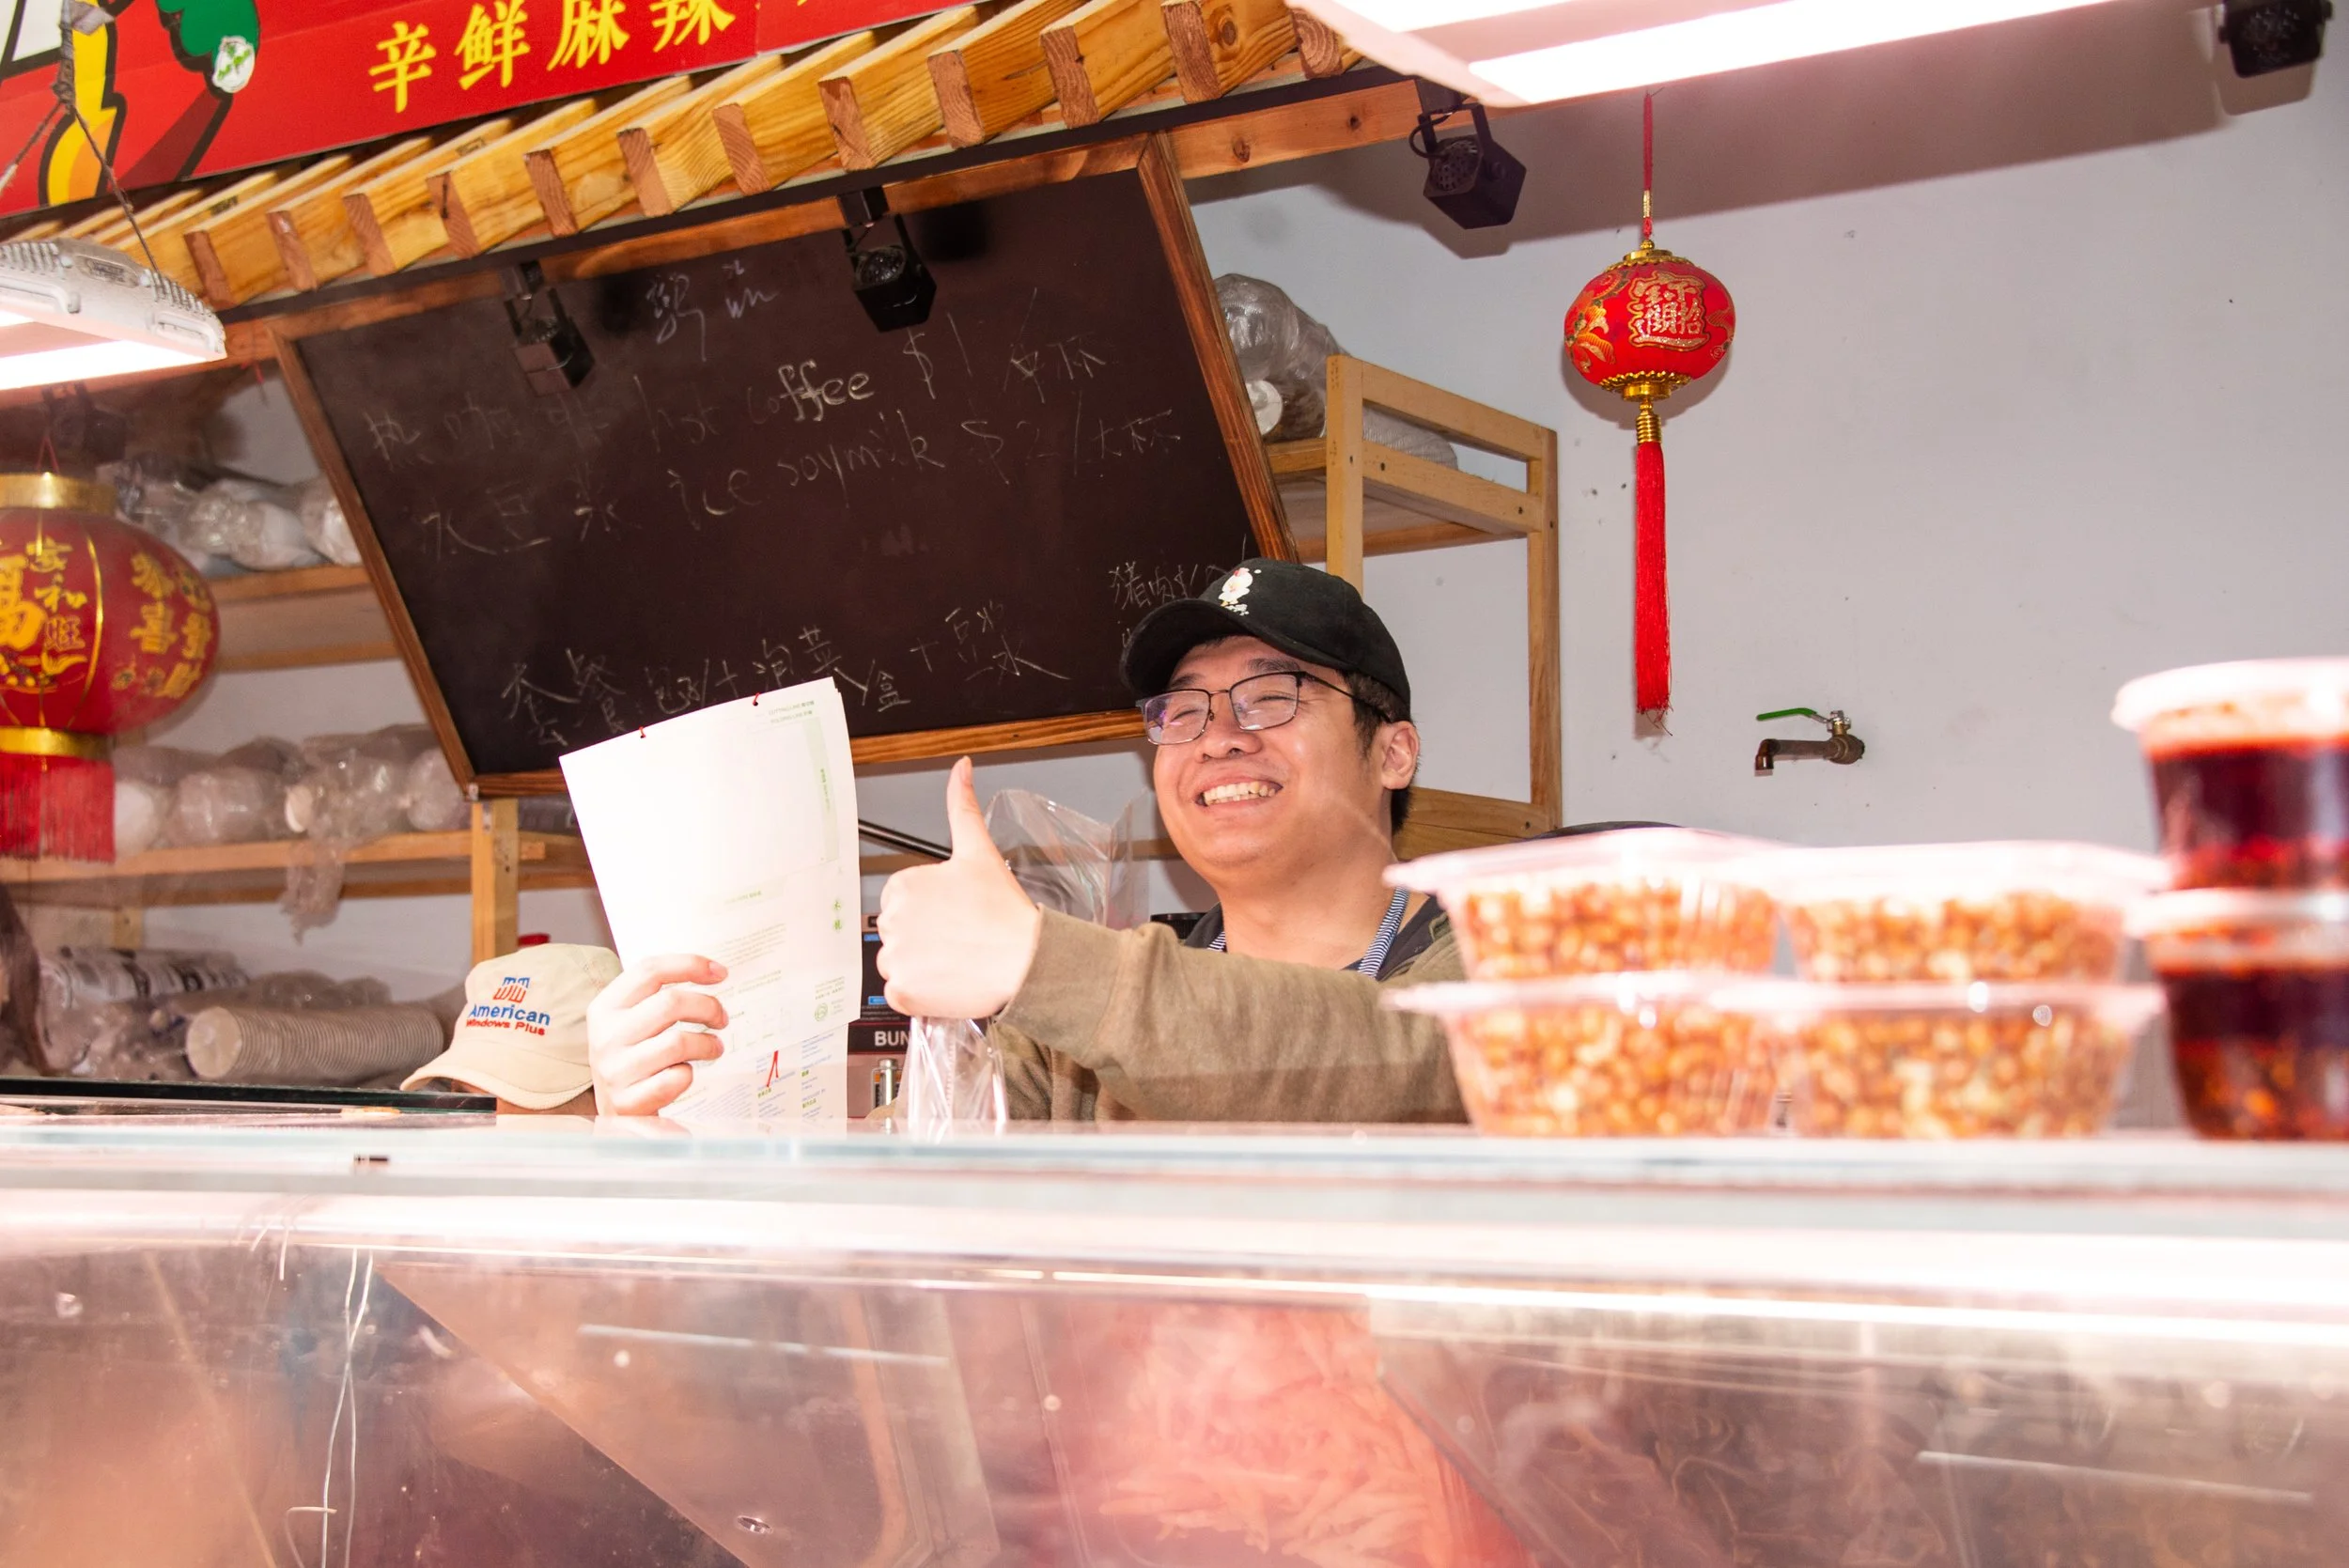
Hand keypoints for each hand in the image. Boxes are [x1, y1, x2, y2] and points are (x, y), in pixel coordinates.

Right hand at [587, 953, 729, 1116]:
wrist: (616, 1113)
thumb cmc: (635, 1057)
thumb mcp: (631, 1022)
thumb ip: (658, 997)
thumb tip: (712, 972)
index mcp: (605, 1007)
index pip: (650, 970)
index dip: (690, 965)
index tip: (721, 973)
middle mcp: (605, 1035)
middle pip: (671, 1003)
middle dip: (708, 1007)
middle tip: (722, 1018)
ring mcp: (615, 1070)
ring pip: (678, 1042)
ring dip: (707, 1043)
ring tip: (715, 1047)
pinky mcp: (629, 1101)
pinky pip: (677, 1078)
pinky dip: (689, 1074)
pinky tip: (685, 1074)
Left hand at [875, 757, 1040, 1018]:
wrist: (1026, 959)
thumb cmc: (1004, 910)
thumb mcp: (979, 851)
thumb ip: (962, 806)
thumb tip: (961, 767)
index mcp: (903, 886)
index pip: (901, 902)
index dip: (929, 912)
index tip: (953, 917)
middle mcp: (893, 921)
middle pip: (897, 933)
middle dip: (923, 938)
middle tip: (958, 939)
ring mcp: (896, 959)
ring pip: (897, 964)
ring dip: (919, 967)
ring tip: (955, 961)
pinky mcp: (903, 992)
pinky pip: (899, 994)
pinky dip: (920, 994)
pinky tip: (947, 982)